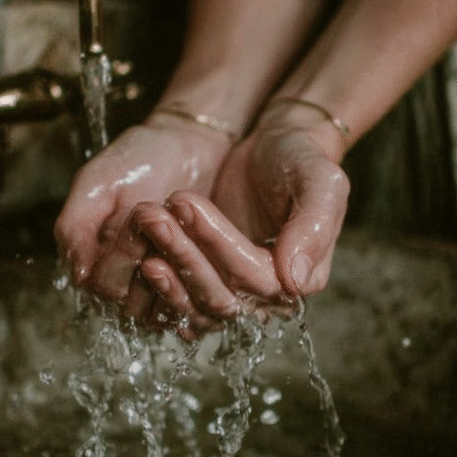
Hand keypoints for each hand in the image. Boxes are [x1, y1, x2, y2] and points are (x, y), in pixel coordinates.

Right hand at [54, 120, 231, 296]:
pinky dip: (197, 287)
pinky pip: (191, 304)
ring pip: (160, 309)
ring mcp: (158, 282)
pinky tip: (207, 260)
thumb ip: (77, 225)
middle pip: (130, 303)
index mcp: (94, 256)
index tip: (137, 218)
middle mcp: (123, 276)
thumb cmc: (140, 157)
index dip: (119, 260)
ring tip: (187, 240)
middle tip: (165, 226)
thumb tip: (78, 276)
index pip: (101, 285)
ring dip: (175, 279)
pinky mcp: (190, 280)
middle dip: (148, 267)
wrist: (189, 143)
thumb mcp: (98, 182)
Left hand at [121, 114, 349, 332]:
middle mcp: (268, 298)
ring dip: (164, 272)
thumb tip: (294, 282)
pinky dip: (156, 288)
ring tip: (143, 227)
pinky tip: (136, 256)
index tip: (187, 204)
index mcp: (302, 278)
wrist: (274, 149)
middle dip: (182, 255)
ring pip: (194, 306)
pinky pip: (179, 305)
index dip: (217, 244)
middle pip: (219, 297)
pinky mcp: (206, 288)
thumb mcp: (321, 182)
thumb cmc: (300, 160)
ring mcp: (235, 297)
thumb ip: (314, 228)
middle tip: (151, 215)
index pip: (252, 276)